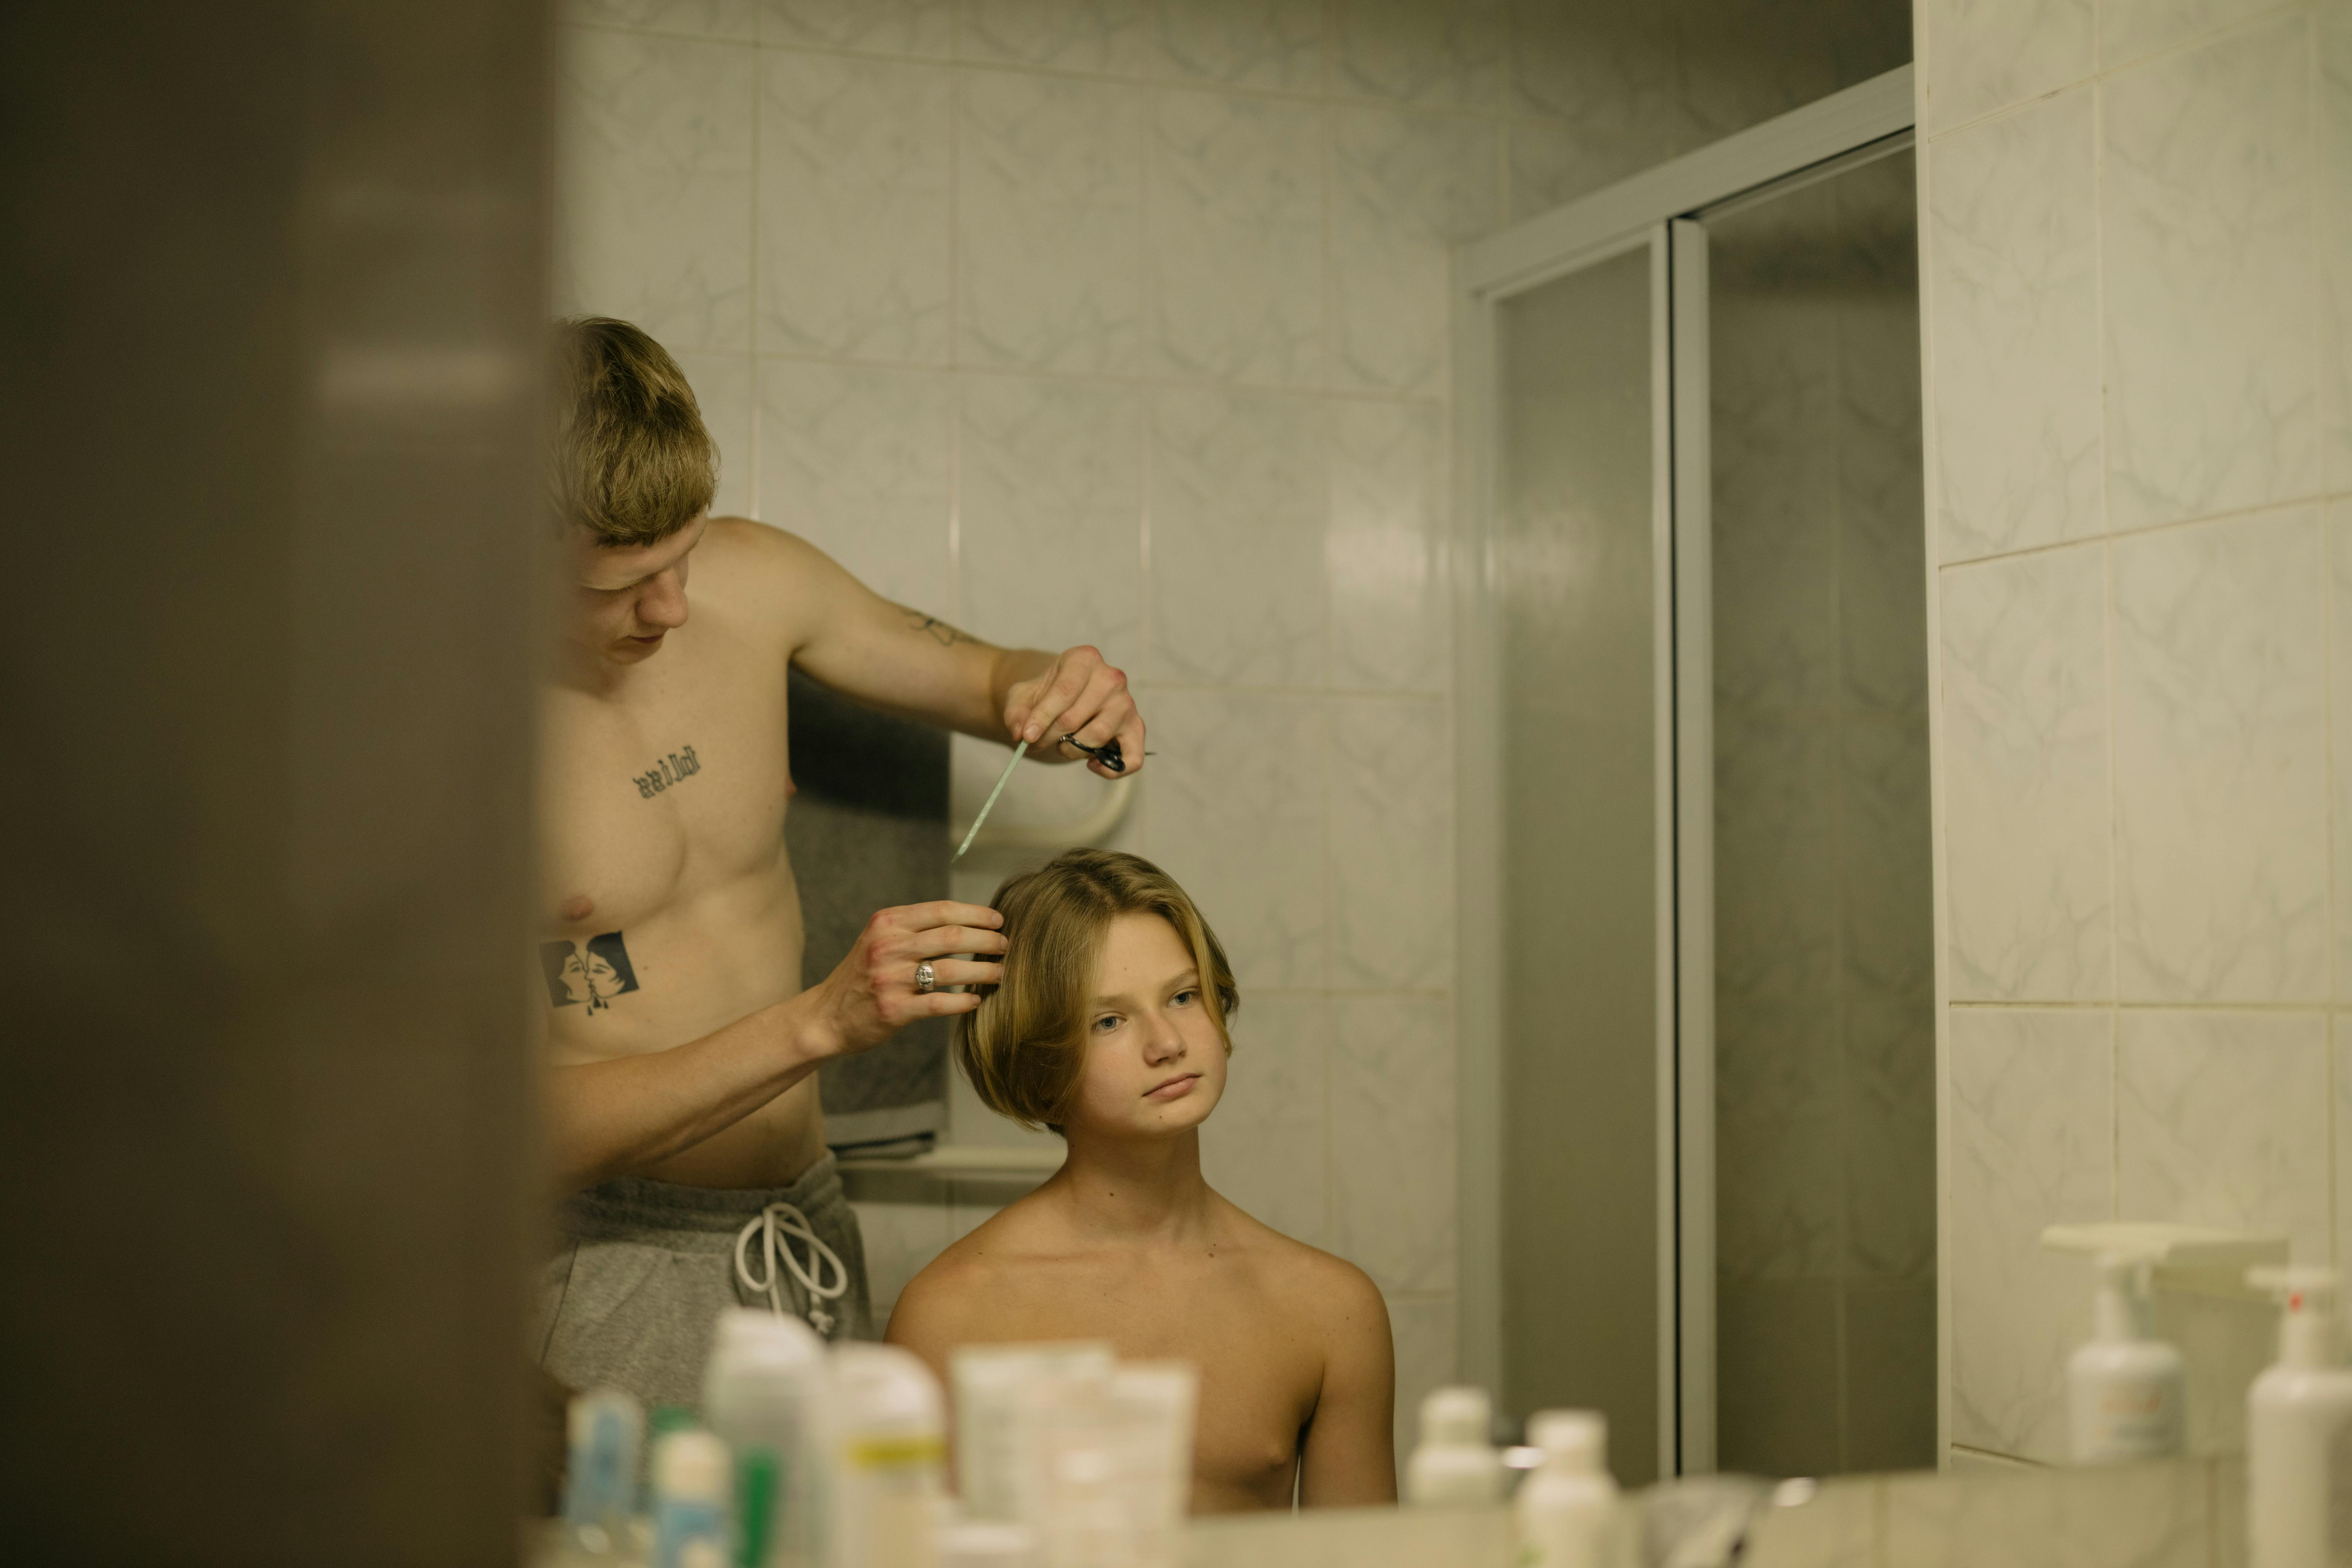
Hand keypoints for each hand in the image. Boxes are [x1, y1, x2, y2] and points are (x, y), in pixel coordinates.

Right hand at [811, 901, 1006, 1055]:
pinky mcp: (893, 1010)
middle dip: (987, 940)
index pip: (942, 910)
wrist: (825, 1016)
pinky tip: (976, 1000)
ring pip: (950, 970)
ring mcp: (889, 979)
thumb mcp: (880, 940)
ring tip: (1000, 973)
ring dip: (983, 971)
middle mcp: (887, 947)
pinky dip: (962, 1001)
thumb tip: (968, 922)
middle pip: (952, 936)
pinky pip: (938, 1003)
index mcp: (887, 923)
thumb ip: (915, 929)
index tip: (999, 921)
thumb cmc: (862, 975)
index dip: (977, 914)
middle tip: (1005, 947)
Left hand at [1004, 645, 1145, 777]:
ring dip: (1072, 749)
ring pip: (1098, 735)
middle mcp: (1111, 677)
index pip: (1064, 691)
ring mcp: (1127, 703)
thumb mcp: (1023, 695)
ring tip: (1061, 745)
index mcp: (1084, 659)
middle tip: (1037, 743)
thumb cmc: (1047, 693)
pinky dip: (1111, 769)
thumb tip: (1020, 733)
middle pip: (1076, 716)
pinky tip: (1092, 764)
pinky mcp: (1136, 727)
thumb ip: (1016, 711)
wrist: (1067, 696)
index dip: (1042, 717)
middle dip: (1050, 736)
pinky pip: (1132, 757)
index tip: (1026, 736)